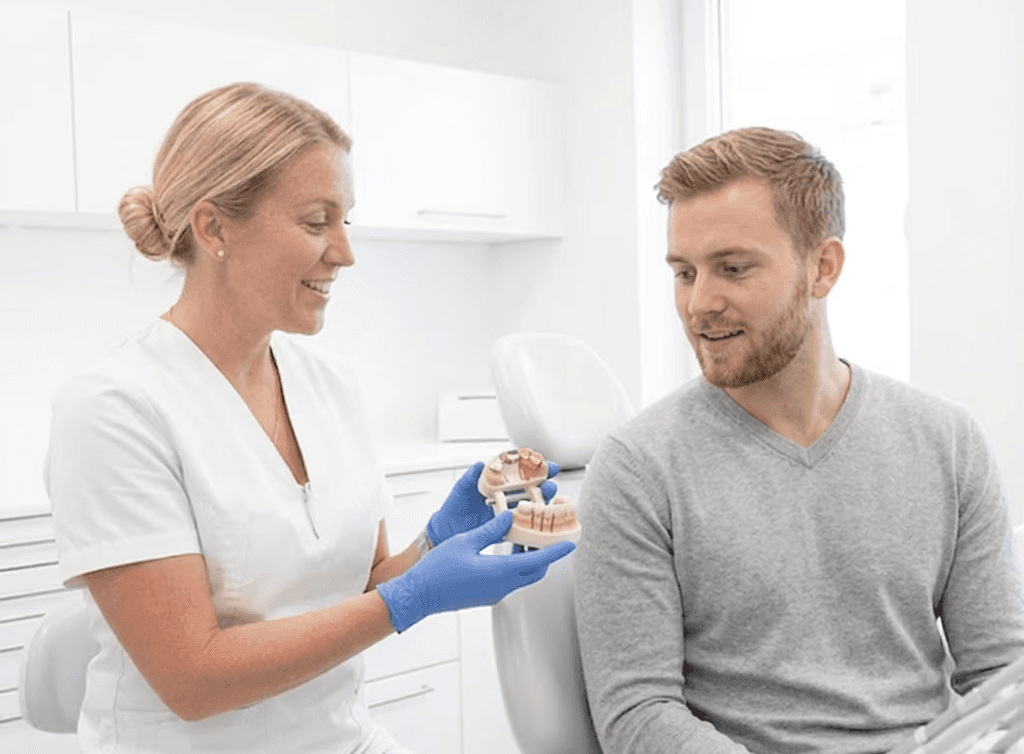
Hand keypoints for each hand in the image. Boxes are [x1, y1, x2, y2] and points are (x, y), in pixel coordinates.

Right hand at [377, 511, 575, 631]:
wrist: (420, 595)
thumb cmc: (438, 569)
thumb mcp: (466, 542)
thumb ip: (491, 530)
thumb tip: (509, 517)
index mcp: (499, 572)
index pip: (537, 562)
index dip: (556, 552)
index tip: (571, 543)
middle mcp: (501, 586)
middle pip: (534, 571)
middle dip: (546, 554)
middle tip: (551, 535)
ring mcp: (494, 593)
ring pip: (522, 575)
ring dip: (530, 558)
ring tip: (529, 536)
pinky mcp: (487, 594)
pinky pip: (510, 579)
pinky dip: (516, 564)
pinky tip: (509, 548)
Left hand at [426, 460, 560, 545]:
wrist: (447, 531)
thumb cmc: (455, 507)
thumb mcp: (461, 490)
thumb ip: (469, 477)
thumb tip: (479, 464)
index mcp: (500, 484)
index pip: (523, 473)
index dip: (538, 468)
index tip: (549, 466)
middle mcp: (508, 498)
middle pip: (533, 491)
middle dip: (546, 488)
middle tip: (551, 487)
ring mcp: (509, 515)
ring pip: (532, 510)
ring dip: (543, 508)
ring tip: (549, 508)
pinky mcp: (506, 531)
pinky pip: (522, 531)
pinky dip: (532, 531)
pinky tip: (539, 531)